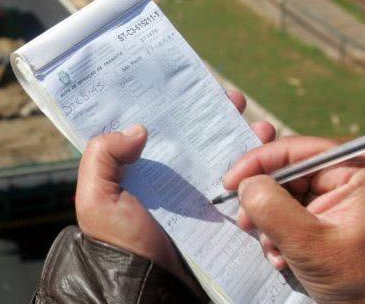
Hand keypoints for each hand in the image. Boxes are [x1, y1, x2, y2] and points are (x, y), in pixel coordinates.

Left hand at [75, 91, 275, 296]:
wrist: (147, 286)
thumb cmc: (118, 241)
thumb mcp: (96, 197)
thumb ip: (103, 156)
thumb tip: (139, 128)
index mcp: (138, 167)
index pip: (157, 126)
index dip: (174, 102)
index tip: (195, 81)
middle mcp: (169, 175)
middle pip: (196, 134)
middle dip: (217, 111)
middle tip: (234, 98)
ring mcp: (196, 192)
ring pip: (222, 154)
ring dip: (242, 134)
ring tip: (258, 125)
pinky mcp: (219, 212)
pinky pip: (240, 183)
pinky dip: (257, 166)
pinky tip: (268, 152)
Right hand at [223, 136, 364, 302]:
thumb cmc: (361, 281)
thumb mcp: (310, 244)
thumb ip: (273, 208)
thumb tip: (245, 184)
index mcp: (356, 171)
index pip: (296, 150)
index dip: (257, 162)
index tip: (230, 183)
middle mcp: (349, 177)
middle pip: (287, 172)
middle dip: (262, 199)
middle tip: (246, 221)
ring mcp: (340, 198)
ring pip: (285, 194)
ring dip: (269, 222)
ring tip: (272, 249)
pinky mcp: (331, 217)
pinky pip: (293, 213)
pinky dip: (279, 233)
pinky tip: (282, 256)